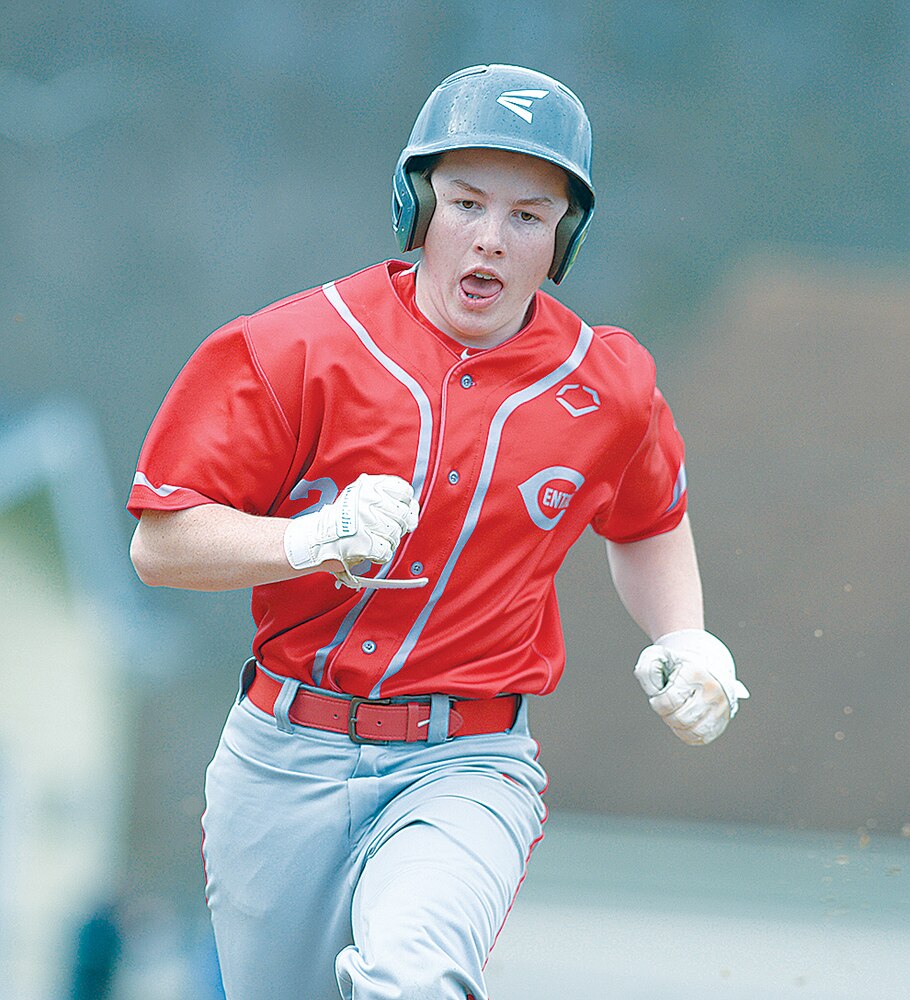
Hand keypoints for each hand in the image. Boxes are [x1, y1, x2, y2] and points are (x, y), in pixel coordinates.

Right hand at [284, 474, 418, 576]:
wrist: (316, 539)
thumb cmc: (339, 520)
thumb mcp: (360, 496)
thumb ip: (387, 498)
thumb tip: (412, 512)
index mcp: (369, 486)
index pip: (404, 491)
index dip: (406, 505)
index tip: (400, 511)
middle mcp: (369, 501)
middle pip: (402, 515)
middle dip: (397, 526)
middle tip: (382, 529)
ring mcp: (367, 521)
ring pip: (395, 534)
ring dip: (387, 541)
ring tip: (372, 539)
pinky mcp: (365, 542)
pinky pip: (386, 550)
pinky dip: (380, 554)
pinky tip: (370, 549)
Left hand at [633, 629, 748, 744]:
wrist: (706, 663)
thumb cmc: (678, 662)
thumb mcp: (658, 655)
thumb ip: (647, 670)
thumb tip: (654, 691)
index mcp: (694, 673)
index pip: (668, 701)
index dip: (657, 703)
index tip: (658, 696)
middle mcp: (711, 691)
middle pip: (680, 719)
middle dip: (667, 715)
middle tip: (667, 705)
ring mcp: (720, 706)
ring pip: (692, 731)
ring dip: (677, 726)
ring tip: (676, 712)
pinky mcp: (723, 719)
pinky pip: (702, 737)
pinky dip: (689, 734)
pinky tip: (685, 722)